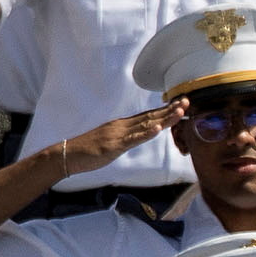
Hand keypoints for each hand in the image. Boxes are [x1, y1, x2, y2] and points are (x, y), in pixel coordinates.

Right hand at [52, 101, 184, 180]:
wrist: (68, 154)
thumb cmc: (89, 150)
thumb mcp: (113, 142)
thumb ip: (127, 137)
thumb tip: (140, 135)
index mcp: (122, 125)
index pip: (148, 115)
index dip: (165, 110)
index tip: (180, 104)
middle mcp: (122, 126)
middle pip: (150, 116)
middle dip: (169, 109)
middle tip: (187, 101)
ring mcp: (118, 134)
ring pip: (145, 124)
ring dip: (163, 118)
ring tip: (179, 111)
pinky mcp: (114, 145)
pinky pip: (132, 139)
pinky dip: (146, 133)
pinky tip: (158, 128)